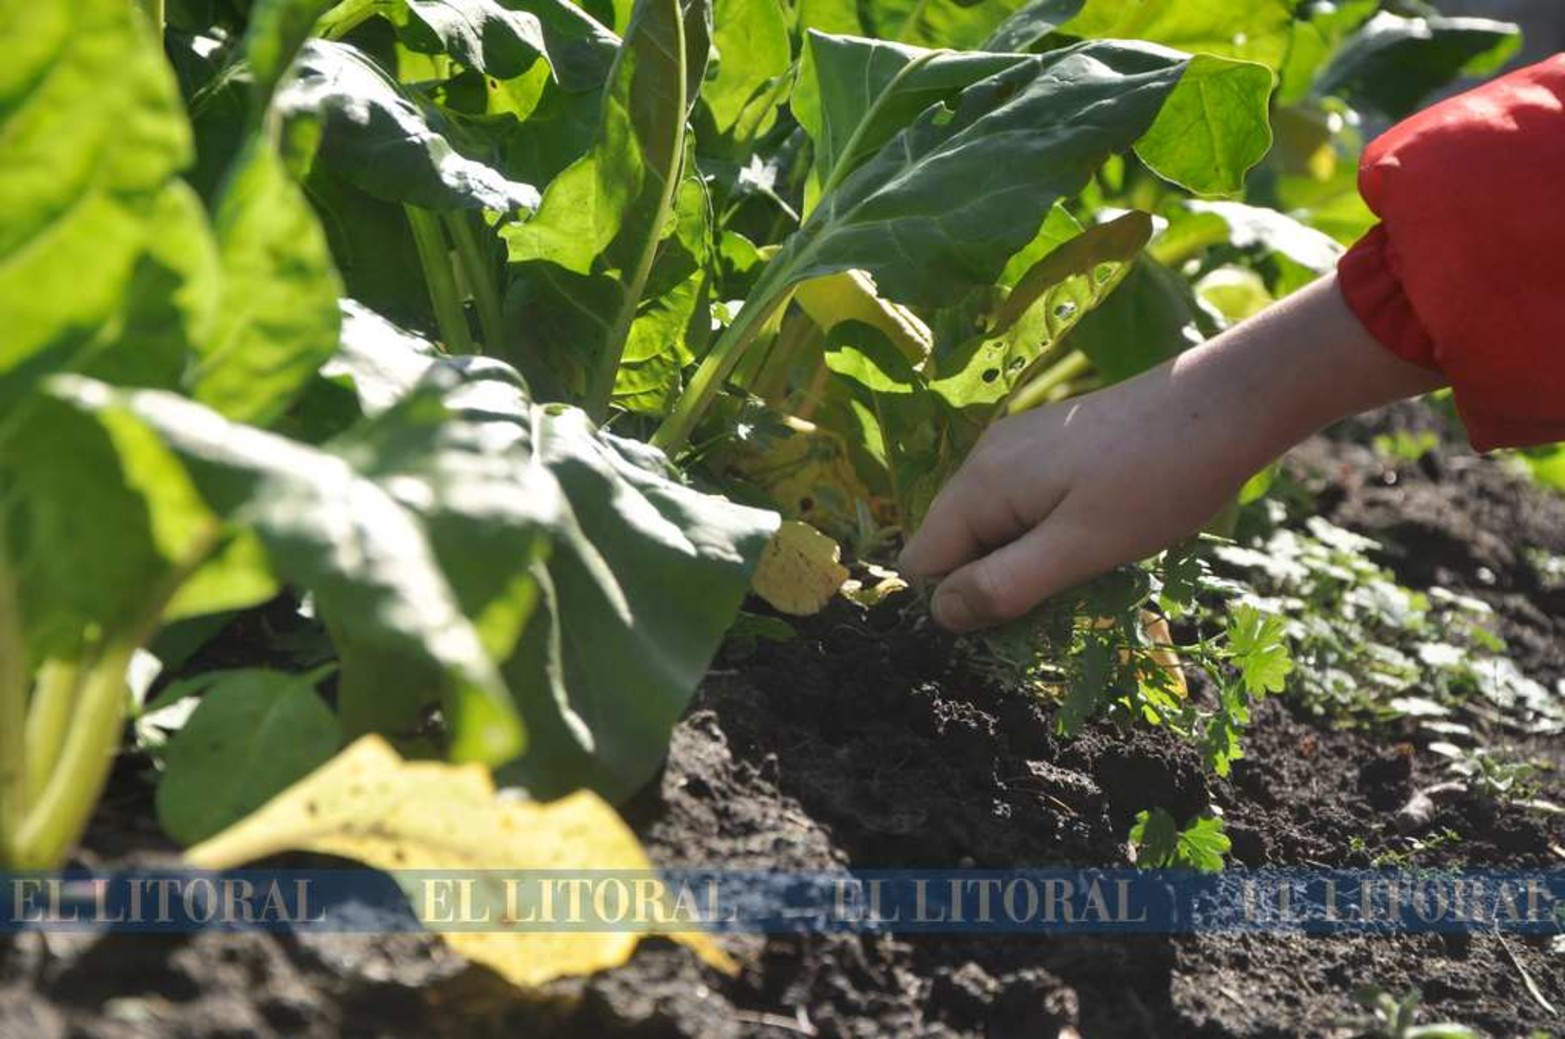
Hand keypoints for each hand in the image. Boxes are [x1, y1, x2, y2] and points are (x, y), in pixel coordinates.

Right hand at [898, 273, 1445, 631]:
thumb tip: (941, 614)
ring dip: (1025, 560)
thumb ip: (1003, 584)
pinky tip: (1095, 533)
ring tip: (1085, 565)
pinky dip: (1045, 532)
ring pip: (991, 527)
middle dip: (994, 581)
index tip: (1017, 619)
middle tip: (1062, 597)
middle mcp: (985, 458)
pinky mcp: (1050, 444)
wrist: (1227, 402)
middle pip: (954, 544)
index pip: (922, 562)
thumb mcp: (1080, 548)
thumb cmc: (1157, 480)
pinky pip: (1020, 504)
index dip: (959, 602)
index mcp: (980, 483)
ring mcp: (1016, 447)